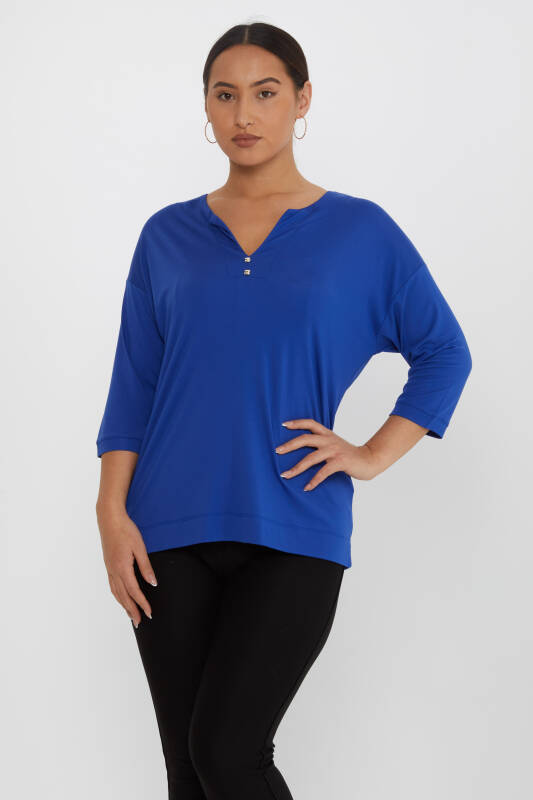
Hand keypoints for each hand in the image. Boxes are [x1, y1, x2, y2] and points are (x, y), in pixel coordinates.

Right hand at [96, 506, 157, 627]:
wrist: (109, 519)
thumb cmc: (126, 530)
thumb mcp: (140, 547)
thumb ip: (146, 567)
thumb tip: (152, 583)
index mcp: (122, 568)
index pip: (134, 592)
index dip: (142, 604)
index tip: (150, 614)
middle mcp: (114, 571)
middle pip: (123, 596)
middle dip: (132, 610)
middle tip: (139, 622)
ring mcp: (109, 569)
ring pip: (116, 592)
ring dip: (124, 605)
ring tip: (131, 615)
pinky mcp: (108, 565)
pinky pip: (112, 585)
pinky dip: (118, 595)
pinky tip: (121, 598)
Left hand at [275, 418, 379, 489]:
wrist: (369, 459)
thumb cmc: (349, 454)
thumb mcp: (334, 444)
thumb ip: (322, 443)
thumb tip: (304, 448)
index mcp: (327, 434)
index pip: (310, 423)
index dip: (297, 422)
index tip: (283, 425)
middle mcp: (329, 440)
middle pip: (305, 439)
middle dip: (290, 445)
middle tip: (277, 451)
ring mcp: (334, 451)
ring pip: (311, 458)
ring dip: (296, 468)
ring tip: (285, 475)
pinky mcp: (340, 462)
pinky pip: (323, 472)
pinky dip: (314, 481)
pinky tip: (306, 488)